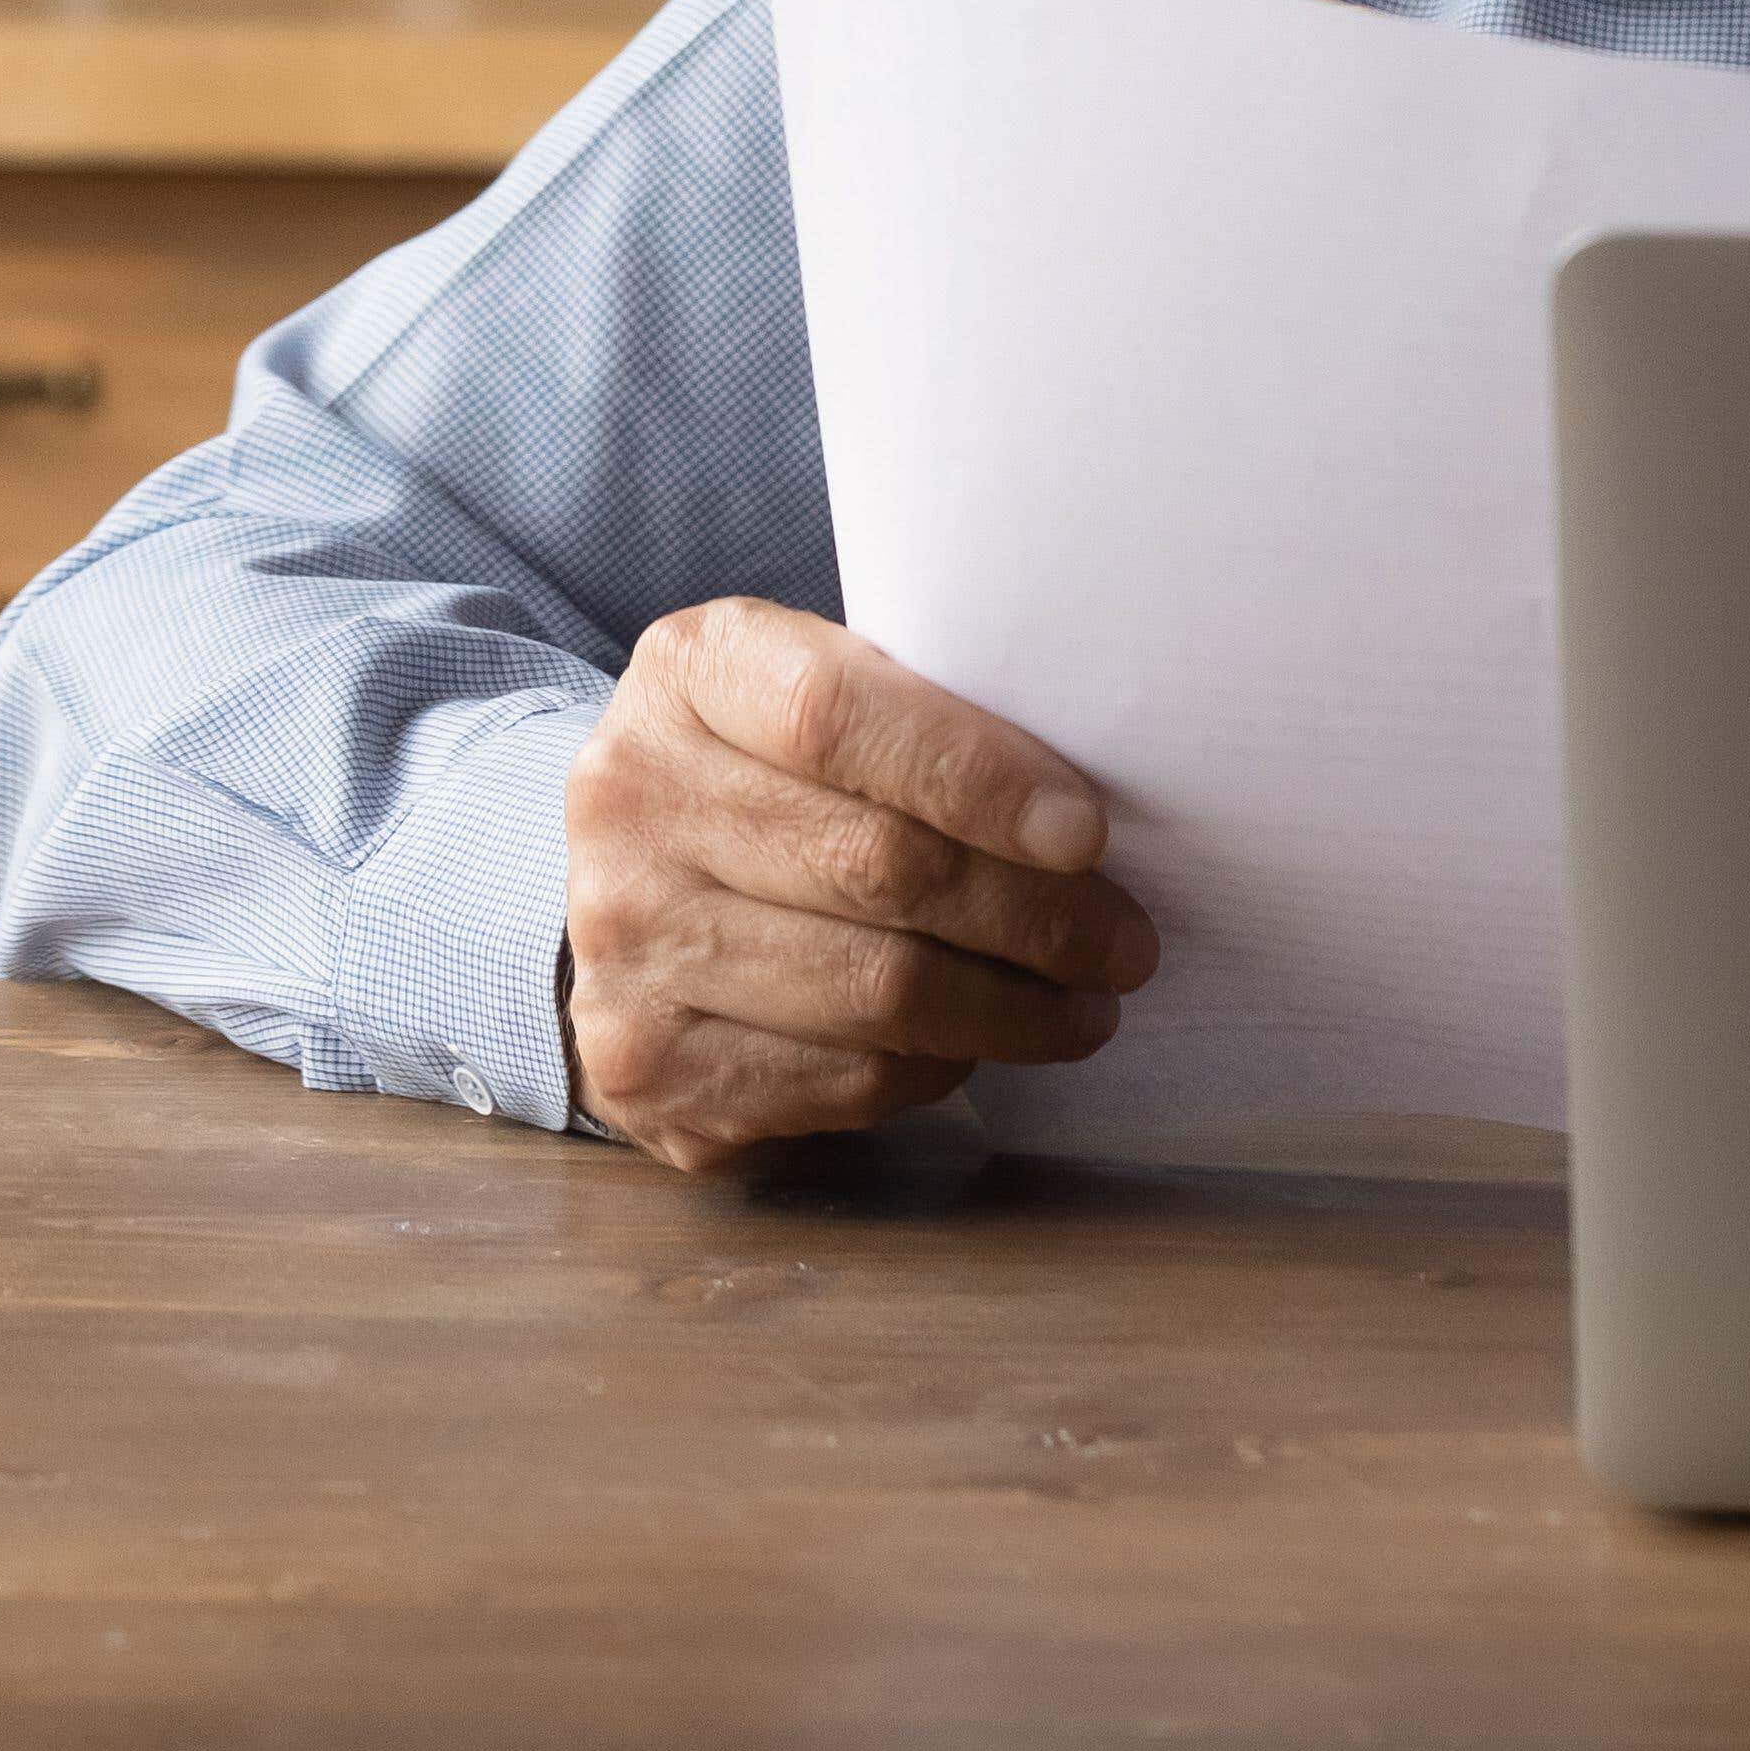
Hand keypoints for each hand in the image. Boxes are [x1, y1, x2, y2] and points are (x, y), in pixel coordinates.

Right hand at [555, 596, 1154, 1170]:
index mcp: (691, 672)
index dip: (975, 776)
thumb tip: (1080, 814)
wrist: (625, 889)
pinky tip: (982, 1042)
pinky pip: (844, 1078)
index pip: (836, 717)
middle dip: (1034, 914)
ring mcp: (625, 943)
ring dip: (1012, 1008)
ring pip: (875, 990)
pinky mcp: (649, 1067)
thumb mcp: (821, 690)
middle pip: (876, 866)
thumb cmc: (774, 775)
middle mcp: (632, 802)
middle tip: (1124, 942)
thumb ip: (919, 717)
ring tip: (1084, 1005)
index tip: (1086, 831)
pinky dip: (940, 1064)